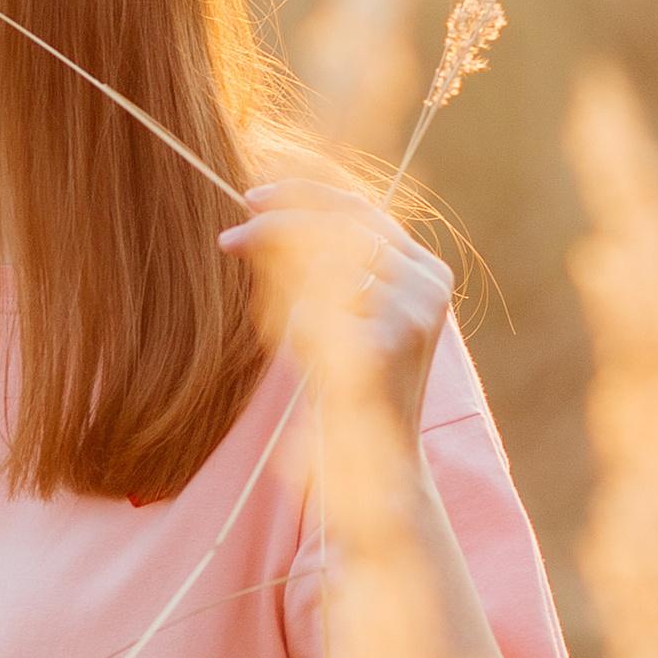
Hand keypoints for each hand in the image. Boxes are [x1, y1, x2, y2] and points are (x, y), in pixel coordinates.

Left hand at [218, 176, 454, 447]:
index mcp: (426, 270)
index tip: (252, 197)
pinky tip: (308, 359)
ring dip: (286, 297)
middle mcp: (428, 285)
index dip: (303, 194)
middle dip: (276, 226)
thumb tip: (261, 211)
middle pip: (339, 225)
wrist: (378, 463)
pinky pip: (311, 315)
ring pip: (321, 269)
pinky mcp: (385, 347)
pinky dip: (295, 332)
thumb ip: (320, 262)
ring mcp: (412, 314)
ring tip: (285, 331)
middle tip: (230, 238)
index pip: (360, 208)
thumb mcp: (339, 310)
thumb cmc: (351, 385)